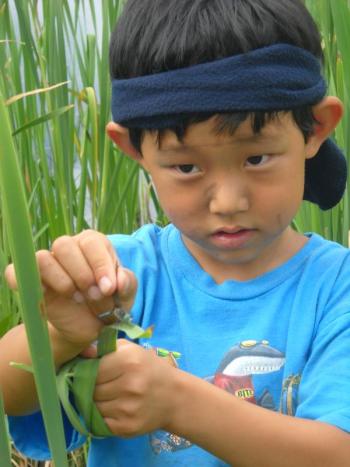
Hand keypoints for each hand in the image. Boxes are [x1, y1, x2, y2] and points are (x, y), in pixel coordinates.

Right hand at [5, 230, 136, 347]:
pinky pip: (17, 272)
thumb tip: (118, 281)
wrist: (91, 327)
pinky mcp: (31, 281)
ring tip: (77, 298)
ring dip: (62, 281)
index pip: (91, 241)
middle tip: (94, 295)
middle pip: (64, 244)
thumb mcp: (125, 295)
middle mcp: (70, 249)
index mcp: (93, 245)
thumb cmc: (110, 303)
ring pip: (43, 257)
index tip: (109, 288)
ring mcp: (49, 264)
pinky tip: (49, 296)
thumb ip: (127, 283)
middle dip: (82, 273)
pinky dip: (30, 281)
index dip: (100, 264)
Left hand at [94, 339, 177, 436]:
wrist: (175, 397)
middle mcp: (129, 385)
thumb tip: (82, 352)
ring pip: (94, 406)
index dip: (90, 371)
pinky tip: (115, 408)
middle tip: (103, 384)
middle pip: (91, 389)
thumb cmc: (149, 368)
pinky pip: (100, 421)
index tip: (95, 372)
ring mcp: (128, 408)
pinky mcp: (126, 427)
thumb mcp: (132, 350)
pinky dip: (103, 416)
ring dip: (97, 402)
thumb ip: (105, 348)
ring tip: (111, 395)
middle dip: (92, 387)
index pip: (92, 369)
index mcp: (129, 361)